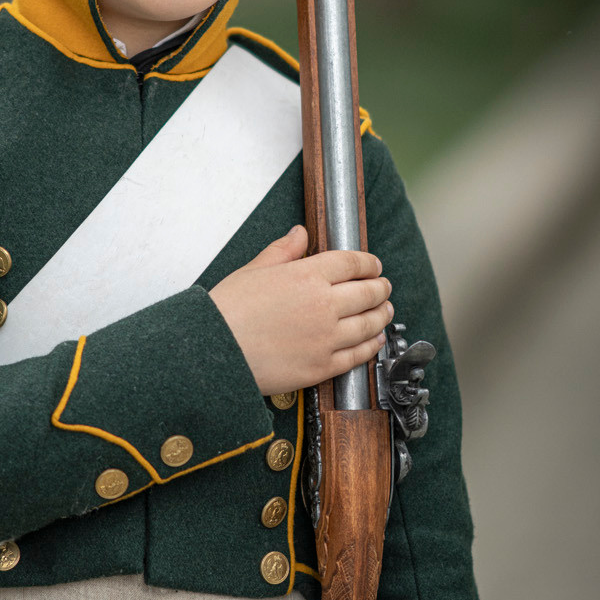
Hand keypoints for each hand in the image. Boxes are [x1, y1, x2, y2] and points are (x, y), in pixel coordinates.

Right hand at [208, 224, 393, 395]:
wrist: (214, 352)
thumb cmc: (227, 311)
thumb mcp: (254, 269)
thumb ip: (284, 250)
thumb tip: (299, 234)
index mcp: (307, 275)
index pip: (353, 263)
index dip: (369, 263)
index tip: (373, 265)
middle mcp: (323, 305)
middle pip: (368, 292)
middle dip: (381, 288)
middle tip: (384, 287)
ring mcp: (326, 337)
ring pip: (369, 324)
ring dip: (382, 315)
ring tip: (385, 312)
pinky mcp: (322, 366)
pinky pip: (358, 355)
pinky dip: (372, 346)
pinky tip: (374, 341)